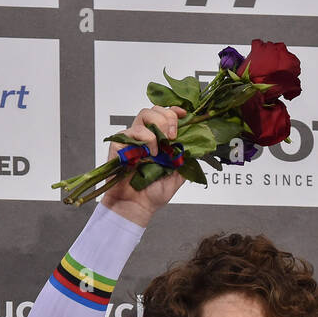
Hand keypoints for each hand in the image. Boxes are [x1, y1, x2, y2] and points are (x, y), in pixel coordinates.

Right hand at [99, 105, 187, 227]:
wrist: (137, 206)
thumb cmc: (153, 193)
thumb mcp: (178, 176)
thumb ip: (185, 159)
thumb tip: (197, 146)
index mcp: (159, 141)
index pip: (164, 116)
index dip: (174, 111)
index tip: (183, 114)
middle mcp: (145, 137)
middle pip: (154, 110)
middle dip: (167, 117)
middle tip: (172, 135)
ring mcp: (132, 139)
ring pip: (143, 115)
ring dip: (157, 125)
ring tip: (161, 146)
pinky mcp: (120, 144)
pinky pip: (132, 131)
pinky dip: (145, 139)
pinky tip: (149, 154)